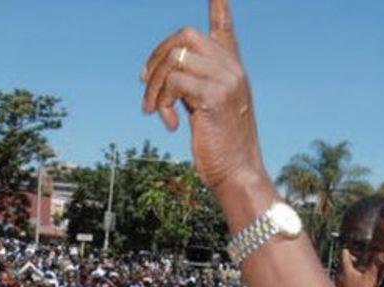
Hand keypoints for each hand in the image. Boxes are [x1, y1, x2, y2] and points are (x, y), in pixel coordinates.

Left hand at [141, 0, 264, 188]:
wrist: (238, 173)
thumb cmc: (220, 146)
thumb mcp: (207, 108)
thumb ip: (191, 84)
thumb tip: (156, 74)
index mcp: (232, 69)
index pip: (224, 28)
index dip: (219, 5)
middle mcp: (233, 69)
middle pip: (184, 36)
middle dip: (156, 57)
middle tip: (145, 85)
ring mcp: (226, 81)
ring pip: (174, 59)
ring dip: (154, 86)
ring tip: (154, 110)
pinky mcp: (215, 97)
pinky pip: (174, 83)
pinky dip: (162, 101)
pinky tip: (170, 123)